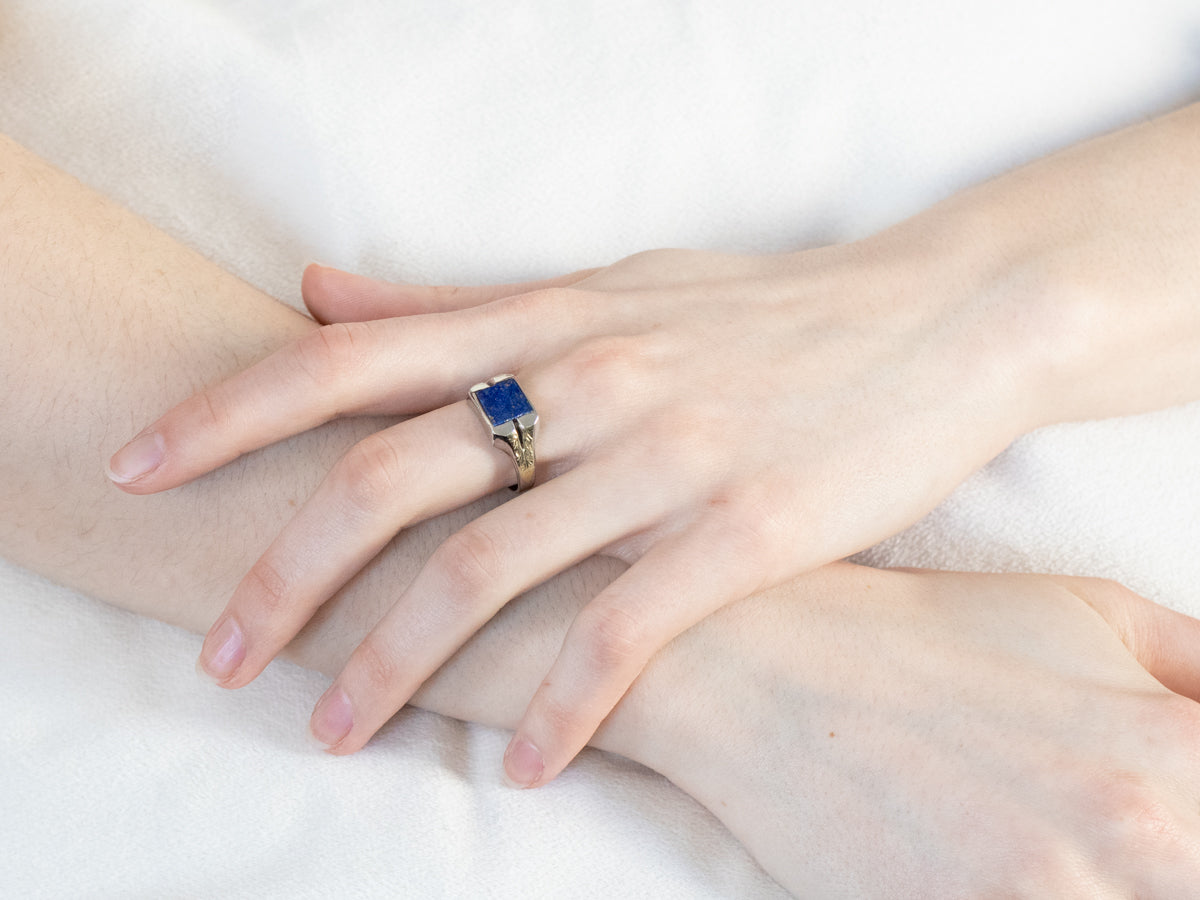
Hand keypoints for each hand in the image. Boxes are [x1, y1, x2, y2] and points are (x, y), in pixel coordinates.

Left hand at [106, 237, 1043, 783]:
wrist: (937, 322)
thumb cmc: (758, 311)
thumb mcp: (601, 284)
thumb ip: (454, 301)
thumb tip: (315, 292)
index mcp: (543, 320)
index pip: (347, 361)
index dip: (227, 412)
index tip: (138, 466)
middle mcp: (586, 381)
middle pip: (388, 480)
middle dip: (285, 577)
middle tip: (220, 659)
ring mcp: (665, 456)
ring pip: (486, 570)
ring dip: (394, 664)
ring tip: (332, 731)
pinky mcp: (744, 529)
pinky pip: (621, 635)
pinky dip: (557, 709)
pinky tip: (518, 768)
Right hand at [634, 565, 1199, 895]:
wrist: (768, 665)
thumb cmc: (927, 632)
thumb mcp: (1091, 610)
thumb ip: (1199, 666)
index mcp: (1180, 745)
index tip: (1171, 832)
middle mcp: (1139, 832)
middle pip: (1195, 883)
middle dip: (1166, 868)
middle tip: (1097, 843)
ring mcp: (1049, 892)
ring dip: (1106, 891)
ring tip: (1042, 856)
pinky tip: (998, 876)